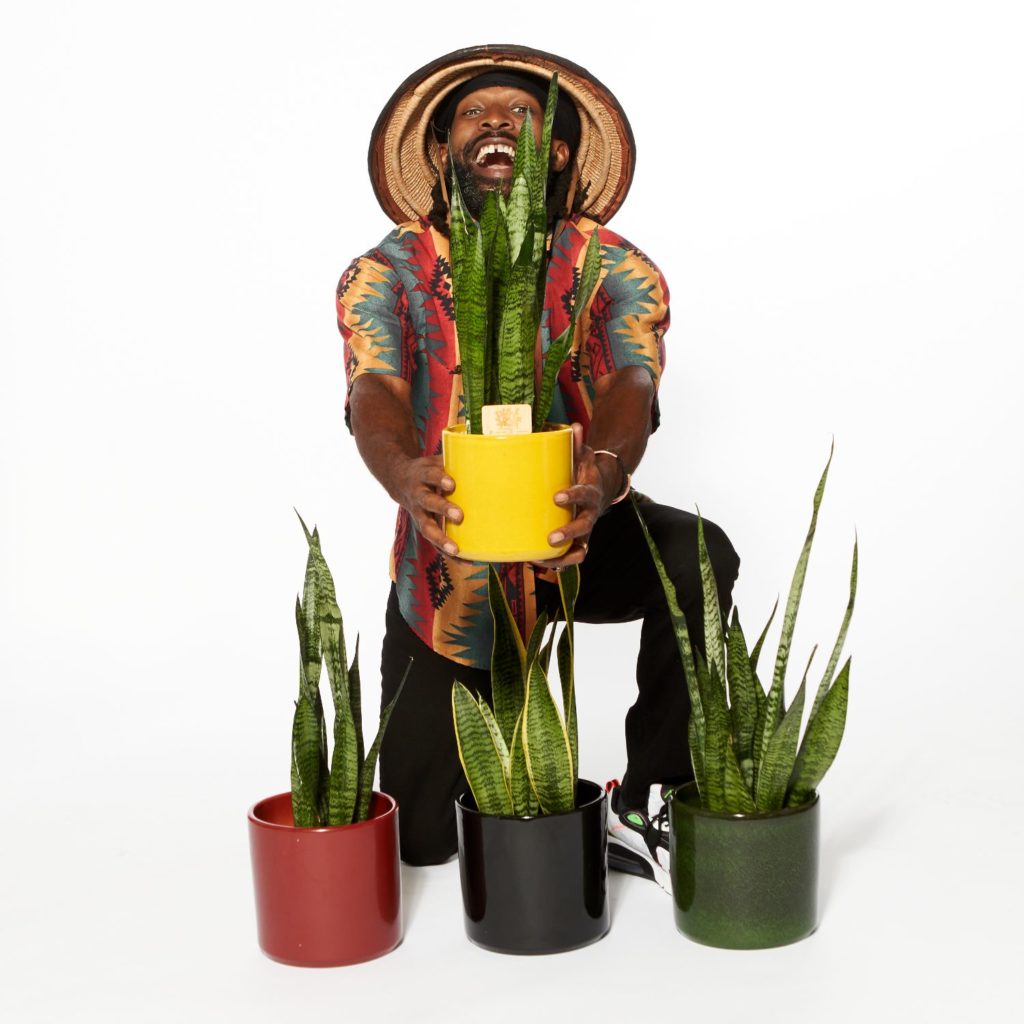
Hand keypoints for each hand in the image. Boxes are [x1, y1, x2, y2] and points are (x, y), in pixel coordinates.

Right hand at [395, 455, 463, 556]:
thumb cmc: (427, 469)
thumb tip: (483, 458)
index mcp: (421, 475)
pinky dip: (446, 551)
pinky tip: (464, 560)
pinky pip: (433, 542)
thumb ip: (454, 461)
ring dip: (441, 539)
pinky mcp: (423, 526)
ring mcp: (418, 513)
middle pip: (428, 502)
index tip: (451, 484)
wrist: (399, 479)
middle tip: (459, 515)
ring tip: (455, 549)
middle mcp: (418, 495)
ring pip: (427, 528)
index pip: (430, 475)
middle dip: (442, 509)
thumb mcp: (435, 460)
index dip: (440, 479)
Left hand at [531, 423, 619, 570]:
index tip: (557, 497)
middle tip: (551, 538)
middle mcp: (590, 513)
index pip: (584, 494)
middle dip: (569, 533)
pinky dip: (561, 563)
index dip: (572, 496)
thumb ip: (577, 444)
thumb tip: (573, 425)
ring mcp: (586, 530)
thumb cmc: (583, 472)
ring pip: (581, 549)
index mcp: (589, 491)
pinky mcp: (579, 541)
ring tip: (542, 560)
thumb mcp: (583, 457)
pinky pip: (574, 557)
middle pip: (584, 527)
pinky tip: (540, 563)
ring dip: (564, 556)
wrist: (599, 490)